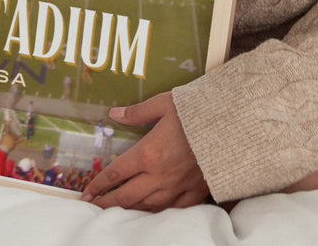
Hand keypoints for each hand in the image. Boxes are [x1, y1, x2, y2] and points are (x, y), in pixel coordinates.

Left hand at [80, 92, 208, 210]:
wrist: (231, 127)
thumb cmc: (197, 113)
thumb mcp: (164, 104)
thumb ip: (137, 112)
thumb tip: (115, 113)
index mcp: (148, 153)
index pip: (116, 173)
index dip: (98, 184)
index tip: (87, 192)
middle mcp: (159, 175)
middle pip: (126, 196)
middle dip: (107, 202)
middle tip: (93, 207)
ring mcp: (177, 187)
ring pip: (147, 206)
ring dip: (129, 209)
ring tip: (116, 211)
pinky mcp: (195, 192)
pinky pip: (172, 209)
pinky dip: (157, 212)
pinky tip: (151, 211)